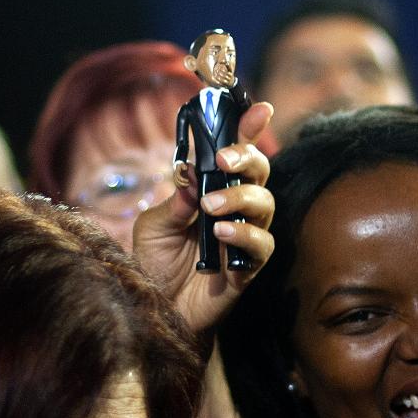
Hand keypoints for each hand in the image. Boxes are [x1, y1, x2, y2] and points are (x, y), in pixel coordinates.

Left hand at [133, 102, 275, 334]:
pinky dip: (244, 235)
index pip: (235, 155)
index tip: (259, 108)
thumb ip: (175, 199)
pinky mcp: (248, 268)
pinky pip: (261, 245)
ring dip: (240, 198)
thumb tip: (191, 174)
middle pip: (259, 173)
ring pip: (264, 205)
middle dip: (247, 158)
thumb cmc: (154, 264)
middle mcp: (234, 210)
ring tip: (211, 207)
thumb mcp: (153, 224)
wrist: (154, 309)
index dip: (248, 129)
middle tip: (223, 160)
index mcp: (211, 191)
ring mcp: (244, 238)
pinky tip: (221, 234)